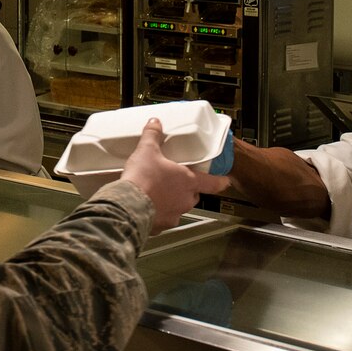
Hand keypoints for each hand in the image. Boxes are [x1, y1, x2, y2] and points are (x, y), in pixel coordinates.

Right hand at [120, 119, 229, 233]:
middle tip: (175, 182)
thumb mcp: (147, 150)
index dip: (220, 181)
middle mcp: (184, 200)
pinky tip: (146, 207)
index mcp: (188, 182)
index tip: (224, 181)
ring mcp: (173, 215)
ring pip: (178, 208)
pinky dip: (156, 214)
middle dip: (186, 190)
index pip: (212, 183)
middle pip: (193, 196)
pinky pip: (162, 220)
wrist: (127, 205)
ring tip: (156, 194)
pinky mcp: (160, 226)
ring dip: (171, 202)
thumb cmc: (142, 180)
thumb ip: (153, 136)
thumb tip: (154, 123)